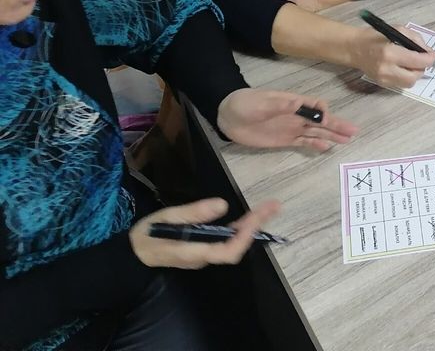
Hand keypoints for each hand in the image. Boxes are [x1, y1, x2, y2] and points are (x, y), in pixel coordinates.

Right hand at [129, 198, 279, 268]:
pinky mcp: (204, 250)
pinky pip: (227, 242)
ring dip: (252, 227)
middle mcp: (204, 257)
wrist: (133, 254)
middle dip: (256, 227)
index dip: (245, 236)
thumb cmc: (147, 235)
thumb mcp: (166, 219)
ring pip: (234, 245)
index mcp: (194, 252)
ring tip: (268, 208)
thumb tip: (222, 204)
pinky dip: (241, 229)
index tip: (257, 218)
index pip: (227, 251)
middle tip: (273, 206)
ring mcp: (205, 255)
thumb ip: (193, 213)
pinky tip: (250, 217)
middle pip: (236, 248)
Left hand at [217, 89, 357, 151]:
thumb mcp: (261, 102)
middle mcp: (296, 115)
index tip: (325, 120)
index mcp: (293, 103)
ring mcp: (292, 128)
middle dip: (337, 125)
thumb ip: (280, 105)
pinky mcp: (284, 139)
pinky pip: (304, 142)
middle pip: (321, 121)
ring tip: (347, 140)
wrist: (228, 116)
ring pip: (317, 132)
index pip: (315, 105)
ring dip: (332, 135)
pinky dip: (316, 144)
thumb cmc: (245, 104)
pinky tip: (326, 147)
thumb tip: (298, 104)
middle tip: (353, 131)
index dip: (322, 112)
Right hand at [349, 26, 434, 87]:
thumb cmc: (375, 36)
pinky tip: (402, 67)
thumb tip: (428, 52)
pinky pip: (401, 84)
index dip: (429, 59)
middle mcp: (387, 68)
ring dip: (414, 73)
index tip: (433, 55)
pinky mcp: (381, 84)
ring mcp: (383, 78)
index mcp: (390, 52)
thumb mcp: (397, 29)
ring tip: (411, 63)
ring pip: (409, 83)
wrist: (353, 48)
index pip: (417, 61)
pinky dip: (406, 76)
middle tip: (421, 60)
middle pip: (414, 77)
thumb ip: (415, 39)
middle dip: (422, 68)